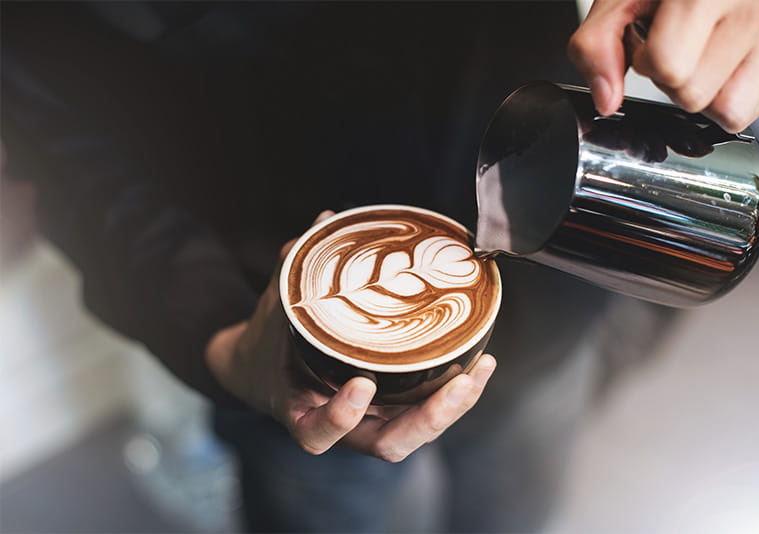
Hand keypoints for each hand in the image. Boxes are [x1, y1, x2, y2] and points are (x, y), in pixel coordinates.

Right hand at [206, 210, 496, 461]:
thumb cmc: (269, 339)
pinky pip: (425, 412)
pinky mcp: (391, 410)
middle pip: (387, 444)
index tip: (360, 383)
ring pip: (414, 433)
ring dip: (452, 408)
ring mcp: (370, 421)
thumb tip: (327, 218)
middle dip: (428, 418)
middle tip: (458, 383)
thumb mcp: (275, 304)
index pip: (317, 434)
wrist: (264, 366)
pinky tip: (480, 363)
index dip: (339, 417)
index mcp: (300, 411)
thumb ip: (295, 266)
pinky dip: (454, 395)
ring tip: (480, 369)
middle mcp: (341, 426)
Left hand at [569, 0, 758, 131]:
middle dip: (672, 79)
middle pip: (693, 95)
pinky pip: (749, 110)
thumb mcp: (618, 0)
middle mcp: (756, 3)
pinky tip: (720, 61)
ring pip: (725, 110)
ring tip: (698, 53)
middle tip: (676, 44)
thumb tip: (607, 100)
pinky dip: (728, 95)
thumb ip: (596, 47)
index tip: (650, 39)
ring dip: (702, 91)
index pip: (669, 67)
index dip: (646, 61)